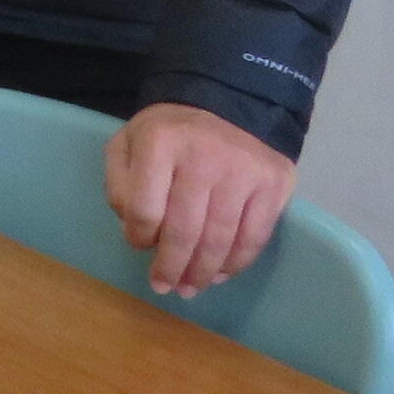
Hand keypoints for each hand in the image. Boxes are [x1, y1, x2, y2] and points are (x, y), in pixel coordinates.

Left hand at [105, 104, 295, 297]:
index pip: (145, 208)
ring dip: (202, 272)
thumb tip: (133, 229)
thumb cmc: (169, 133)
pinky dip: (236, 262)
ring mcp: (244, 171)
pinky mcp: (274, 184)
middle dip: (171, 266)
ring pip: (221, 239)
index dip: (139, 236)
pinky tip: (219, 274)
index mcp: (161, 142)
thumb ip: (119, 183)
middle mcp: (205, 156)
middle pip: (185, 230)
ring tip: (189, 288)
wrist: (228, 104)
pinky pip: (255, 236)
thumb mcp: (128, 143)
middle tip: (163, 286)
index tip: (138, 245)